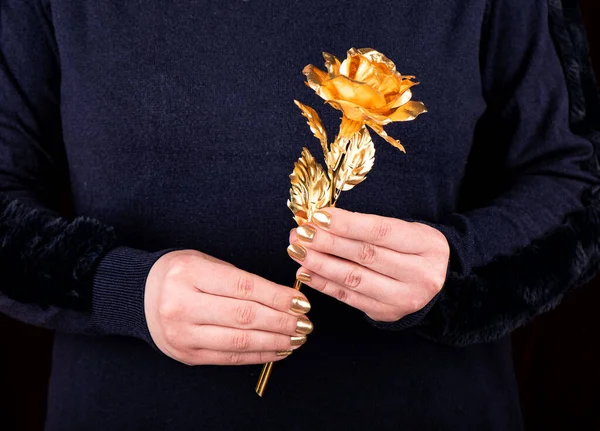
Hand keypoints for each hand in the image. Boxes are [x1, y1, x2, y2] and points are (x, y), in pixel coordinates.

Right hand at [145, 250, 312, 364]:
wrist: (137, 297)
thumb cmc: (179, 274)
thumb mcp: (204, 262)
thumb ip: (239, 279)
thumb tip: (283, 297)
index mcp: (190, 274)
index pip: (244, 287)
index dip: (277, 297)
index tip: (300, 302)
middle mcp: (182, 305)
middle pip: (244, 316)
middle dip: (282, 322)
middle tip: (305, 323)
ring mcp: (183, 334)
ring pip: (239, 341)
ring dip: (275, 342)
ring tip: (297, 338)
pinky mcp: (187, 355)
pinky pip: (229, 357)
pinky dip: (258, 354)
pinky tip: (278, 350)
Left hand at [287, 208, 448, 321]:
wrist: (440, 283)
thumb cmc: (413, 249)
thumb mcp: (406, 230)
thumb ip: (368, 226)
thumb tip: (321, 220)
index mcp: (427, 245)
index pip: (380, 231)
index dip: (346, 224)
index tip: (317, 216)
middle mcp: (420, 274)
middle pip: (365, 255)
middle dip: (327, 242)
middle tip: (300, 232)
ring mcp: (404, 298)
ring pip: (354, 278)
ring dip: (320, 263)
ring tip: (296, 250)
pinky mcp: (386, 313)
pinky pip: (348, 297)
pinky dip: (323, 284)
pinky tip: (305, 271)